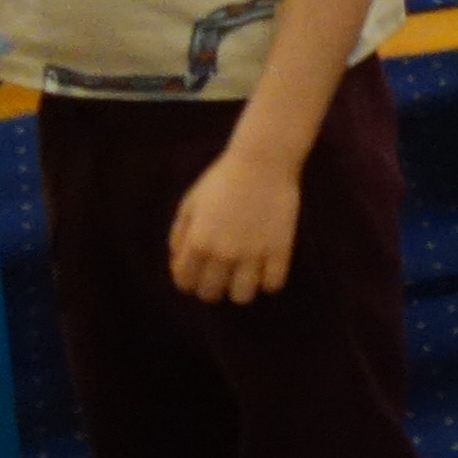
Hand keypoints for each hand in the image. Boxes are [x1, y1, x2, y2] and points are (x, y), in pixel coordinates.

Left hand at [169, 146, 302, 303]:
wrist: (262, 161)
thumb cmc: (222, 179)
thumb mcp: (190, 202)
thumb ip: (179, 234)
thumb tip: (178, 262)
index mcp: (197, 241)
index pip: (185, 282)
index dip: (188, 282)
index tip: (198, 275)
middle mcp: (223, 252)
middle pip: (211, 294)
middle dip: (212, 289)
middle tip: (220, 277)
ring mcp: (252, 253)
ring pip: (242, 296)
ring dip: (240, 290)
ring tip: (244, 277)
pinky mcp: (279, 250)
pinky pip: (273, 284)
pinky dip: (267, 281)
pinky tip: (266, 269)